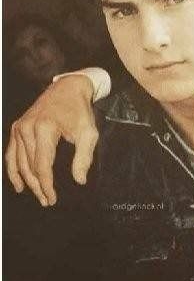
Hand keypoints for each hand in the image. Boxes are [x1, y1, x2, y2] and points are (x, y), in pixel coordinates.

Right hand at [5, 74, 97, 205]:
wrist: (69, 88)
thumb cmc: (80, 110)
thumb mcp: (88, 132)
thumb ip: (84, 156)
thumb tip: (79, 180)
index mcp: (44, 129)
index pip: (42, 165)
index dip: (46, 185)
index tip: (53, 198)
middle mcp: (27, 128)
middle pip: (29, 166)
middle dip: (38, 186)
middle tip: (47, 200)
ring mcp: (20, 127)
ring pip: (19, 162)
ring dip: (27, 181)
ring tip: (37, 195)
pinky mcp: (18, 127)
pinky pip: (11, 153)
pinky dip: (13, 170)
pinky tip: (19, 184)